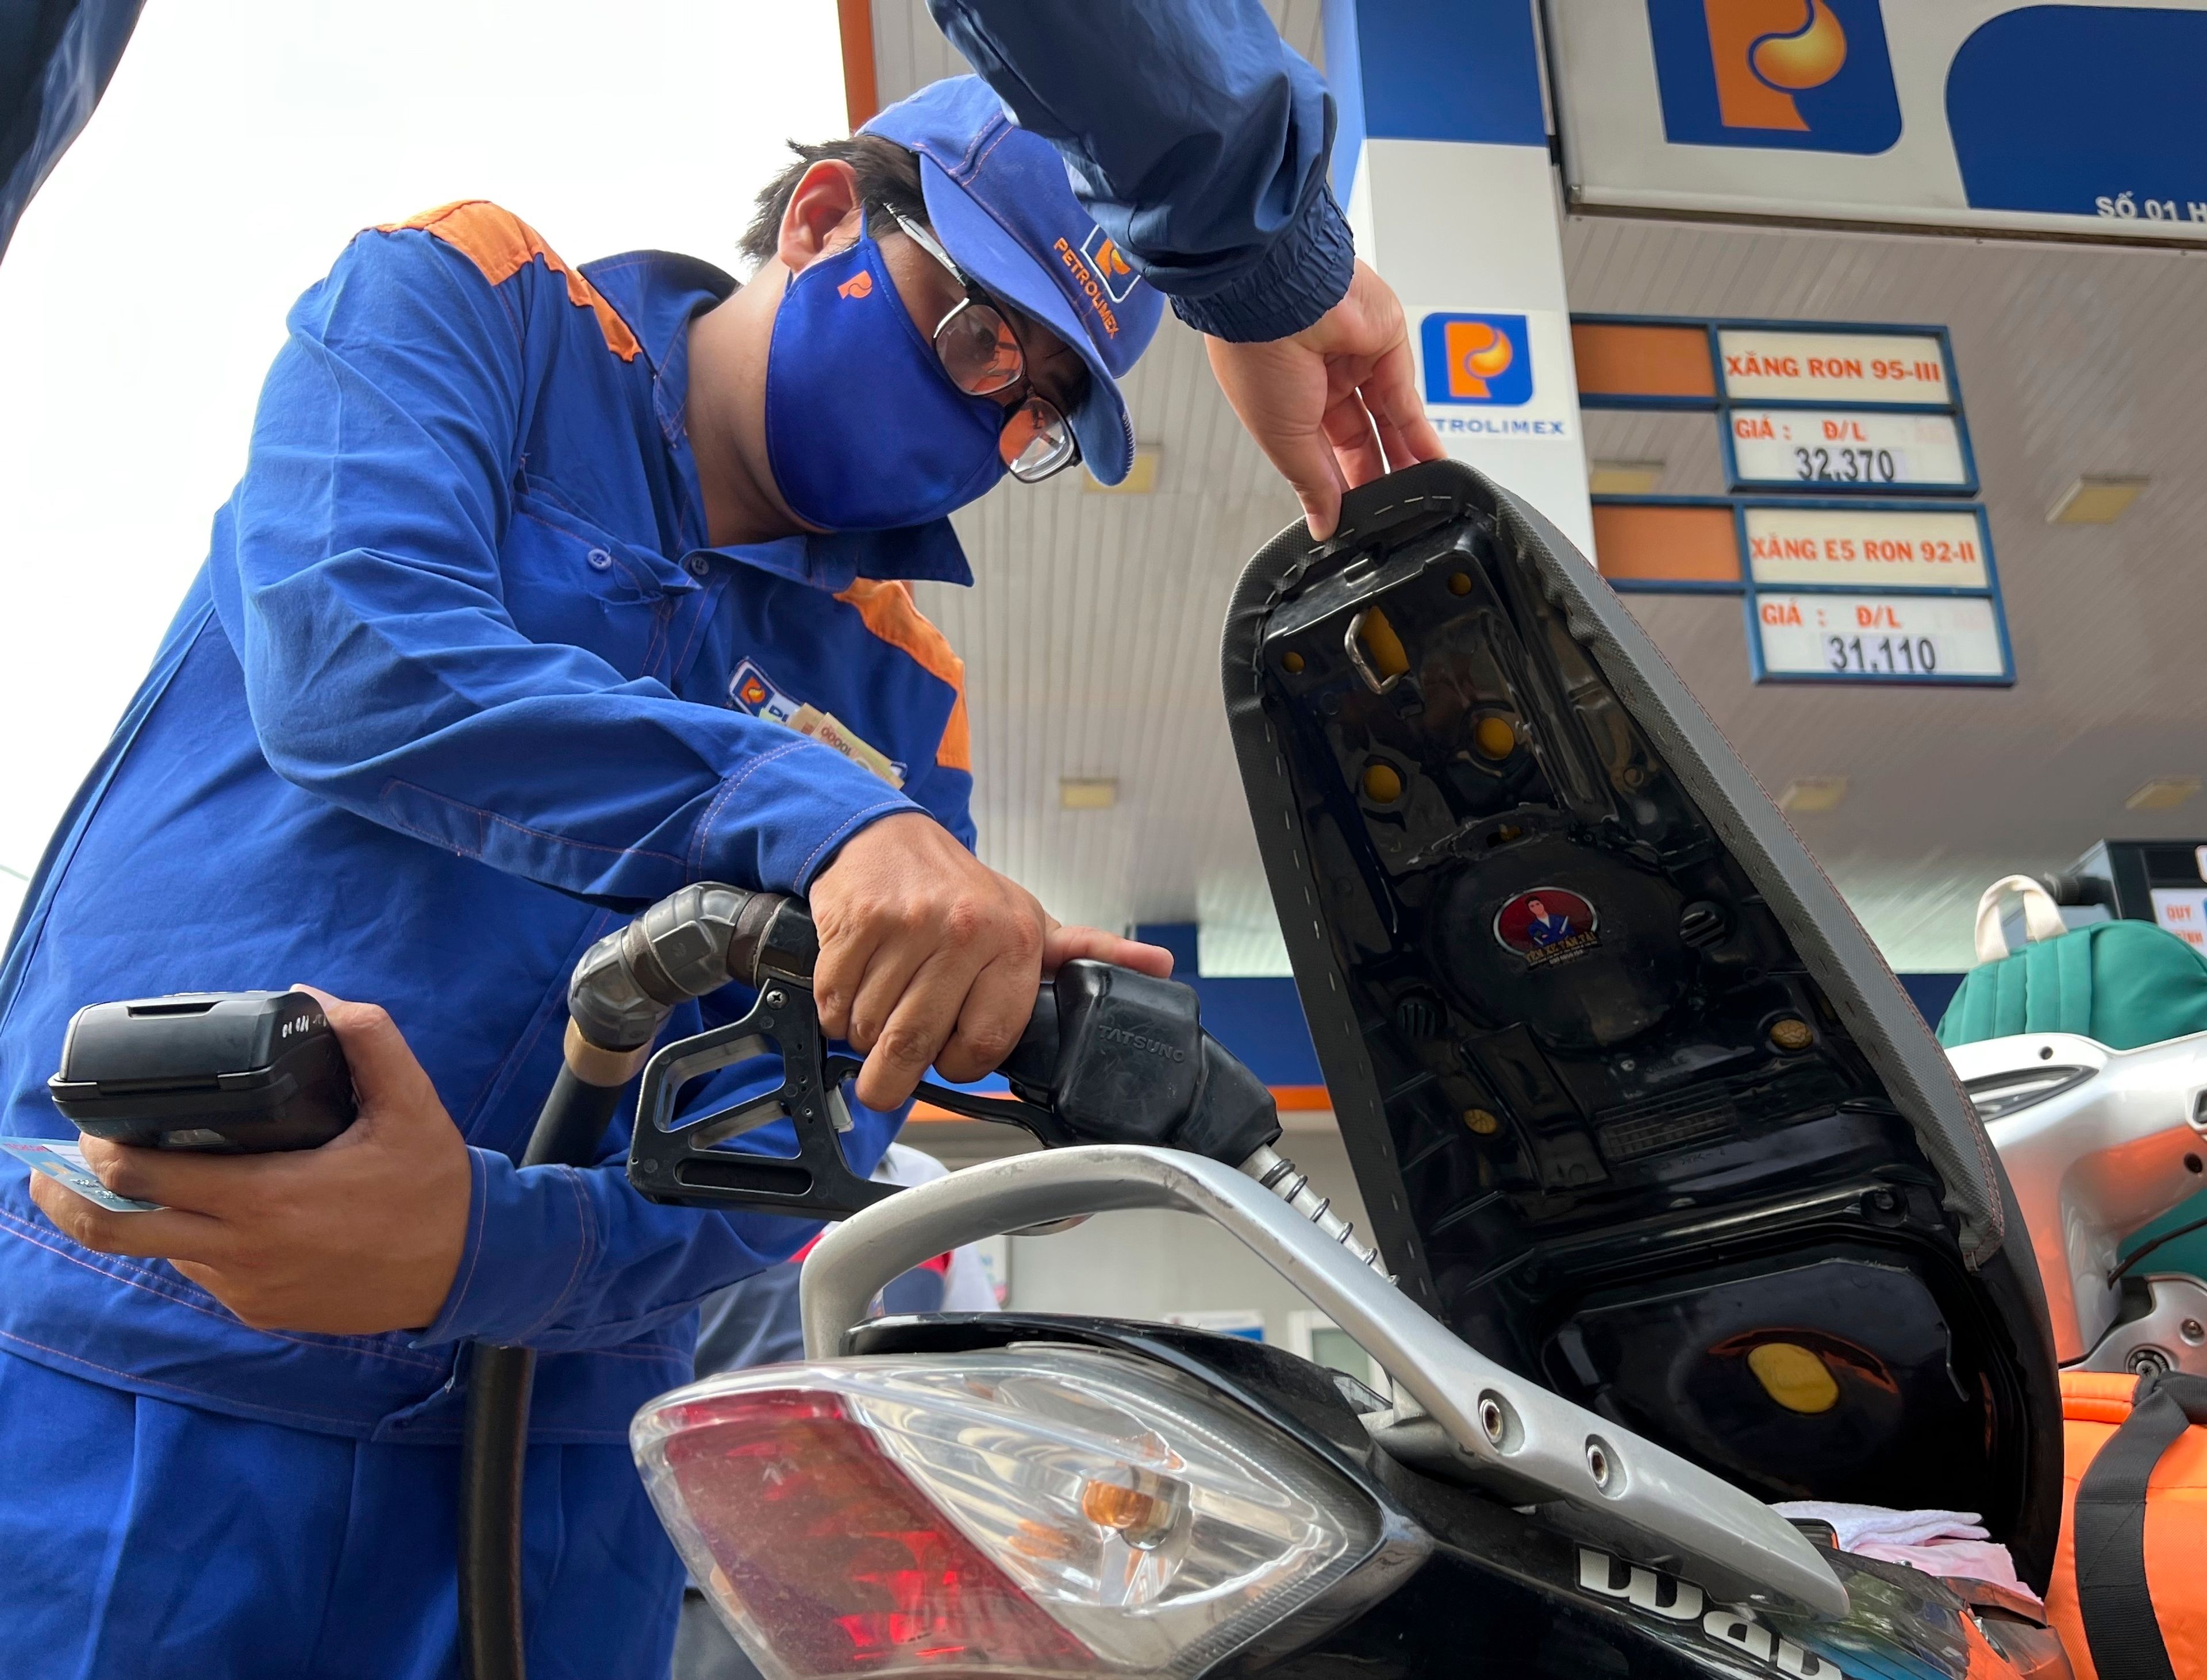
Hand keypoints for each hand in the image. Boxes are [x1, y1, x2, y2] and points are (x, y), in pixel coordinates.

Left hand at [28, 990, 470, 1335]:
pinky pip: (203, 1273)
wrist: (468, 1269)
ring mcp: (246, 1289)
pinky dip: (194, 1240)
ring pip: (159, 1252)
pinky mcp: (259, 1311)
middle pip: (112, 1231)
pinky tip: (221, 1210)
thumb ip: (369, 1040)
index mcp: (266, 1198)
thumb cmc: (435, 1187)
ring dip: (144, 1214)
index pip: (138, 1178)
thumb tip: (315, 997)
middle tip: (58, 1160)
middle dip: (66, 1194)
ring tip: (148, 1175)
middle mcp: (242, 1252)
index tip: (94, 1120)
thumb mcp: (412, 1104)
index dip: (97, 1148)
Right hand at [810, 812, 1173, 1108]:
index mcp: (1014, 940)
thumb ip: (1088, 953)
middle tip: (887, 1076)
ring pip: (871, 1026)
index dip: (960, 1063)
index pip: (986, 1043)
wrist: (889, 836)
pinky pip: (834, 1000)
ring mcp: (907, 925)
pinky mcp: (856, 921)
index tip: (950, 1057)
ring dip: (864, 1038)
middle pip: (917, 1042)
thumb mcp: (1031, 922)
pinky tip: (853, 989)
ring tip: (877, 1012)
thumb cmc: (962, 893)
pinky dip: (834, 1011)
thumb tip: (1158, 967)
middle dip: (892, 1075)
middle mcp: (964, 930)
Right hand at [1204, 260, 1444, 540]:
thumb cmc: (1256, 353)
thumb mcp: (1283, 439)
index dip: (1335, 486)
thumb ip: (1311, 483)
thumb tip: (1321, 524)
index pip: (1317, 451)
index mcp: (1284, 398)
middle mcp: (1319, 376)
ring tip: (1416, 496)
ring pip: (1386, 418)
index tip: (1348, 518)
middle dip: (1371, 475)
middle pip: (1356, 437)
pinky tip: (1431, 462)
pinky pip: (1408, 396)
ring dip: (1402, 458)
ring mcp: (1354, 358)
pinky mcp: (1386, 343)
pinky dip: (1421, 431)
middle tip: (1386, 511)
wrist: (1276, 294)